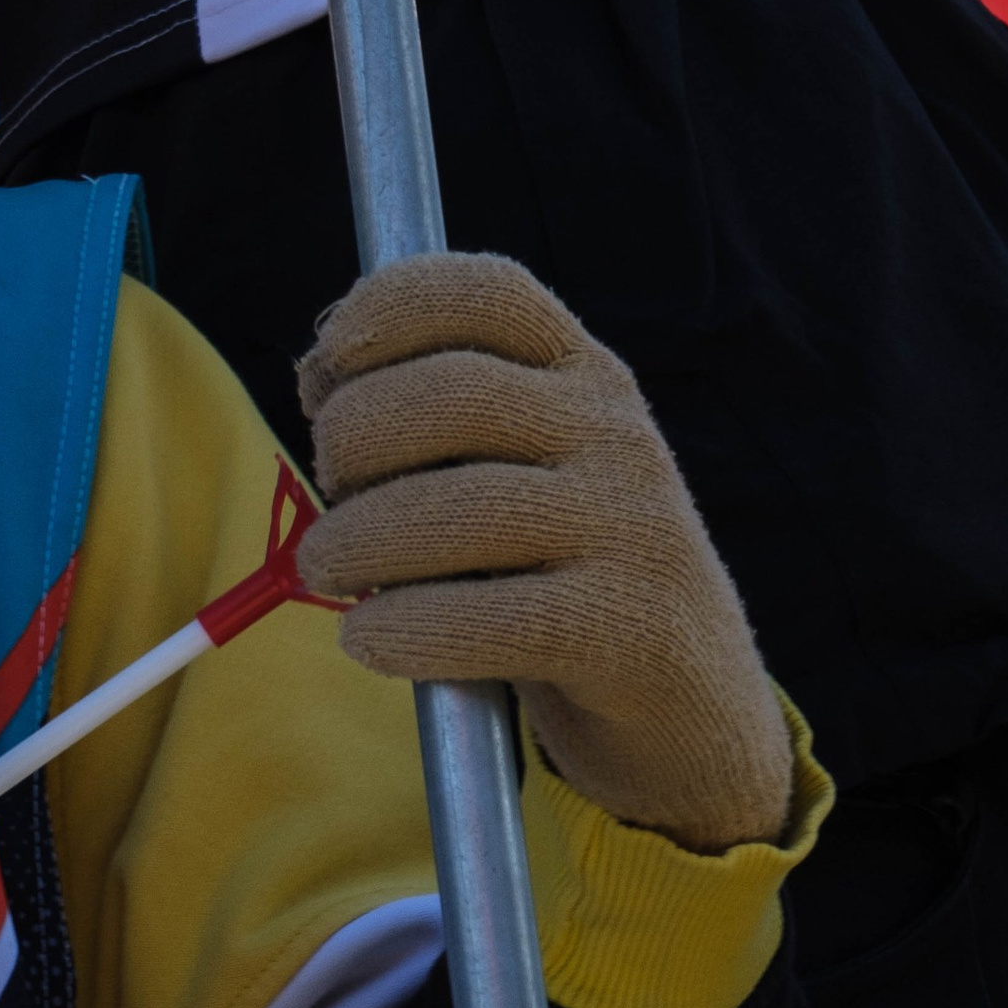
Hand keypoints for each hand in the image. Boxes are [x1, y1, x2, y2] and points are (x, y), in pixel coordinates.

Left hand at [295, 253, 792, 853]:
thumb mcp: (504, 476)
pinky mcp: (633, 629)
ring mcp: (634, 527)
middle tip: (328, 494)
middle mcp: (616, 432)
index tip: (330, 355)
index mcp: (583, 375)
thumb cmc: (559, 578)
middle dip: (356, 438)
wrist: (691, 716)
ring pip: (463, 508)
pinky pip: (494, 617)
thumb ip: (416, 418)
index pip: (491, 292)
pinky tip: (369, 639)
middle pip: (454, 394)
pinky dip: (406, 628)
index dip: (393, 304)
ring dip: (359, 540)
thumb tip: (316, 369)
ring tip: (326, 570)